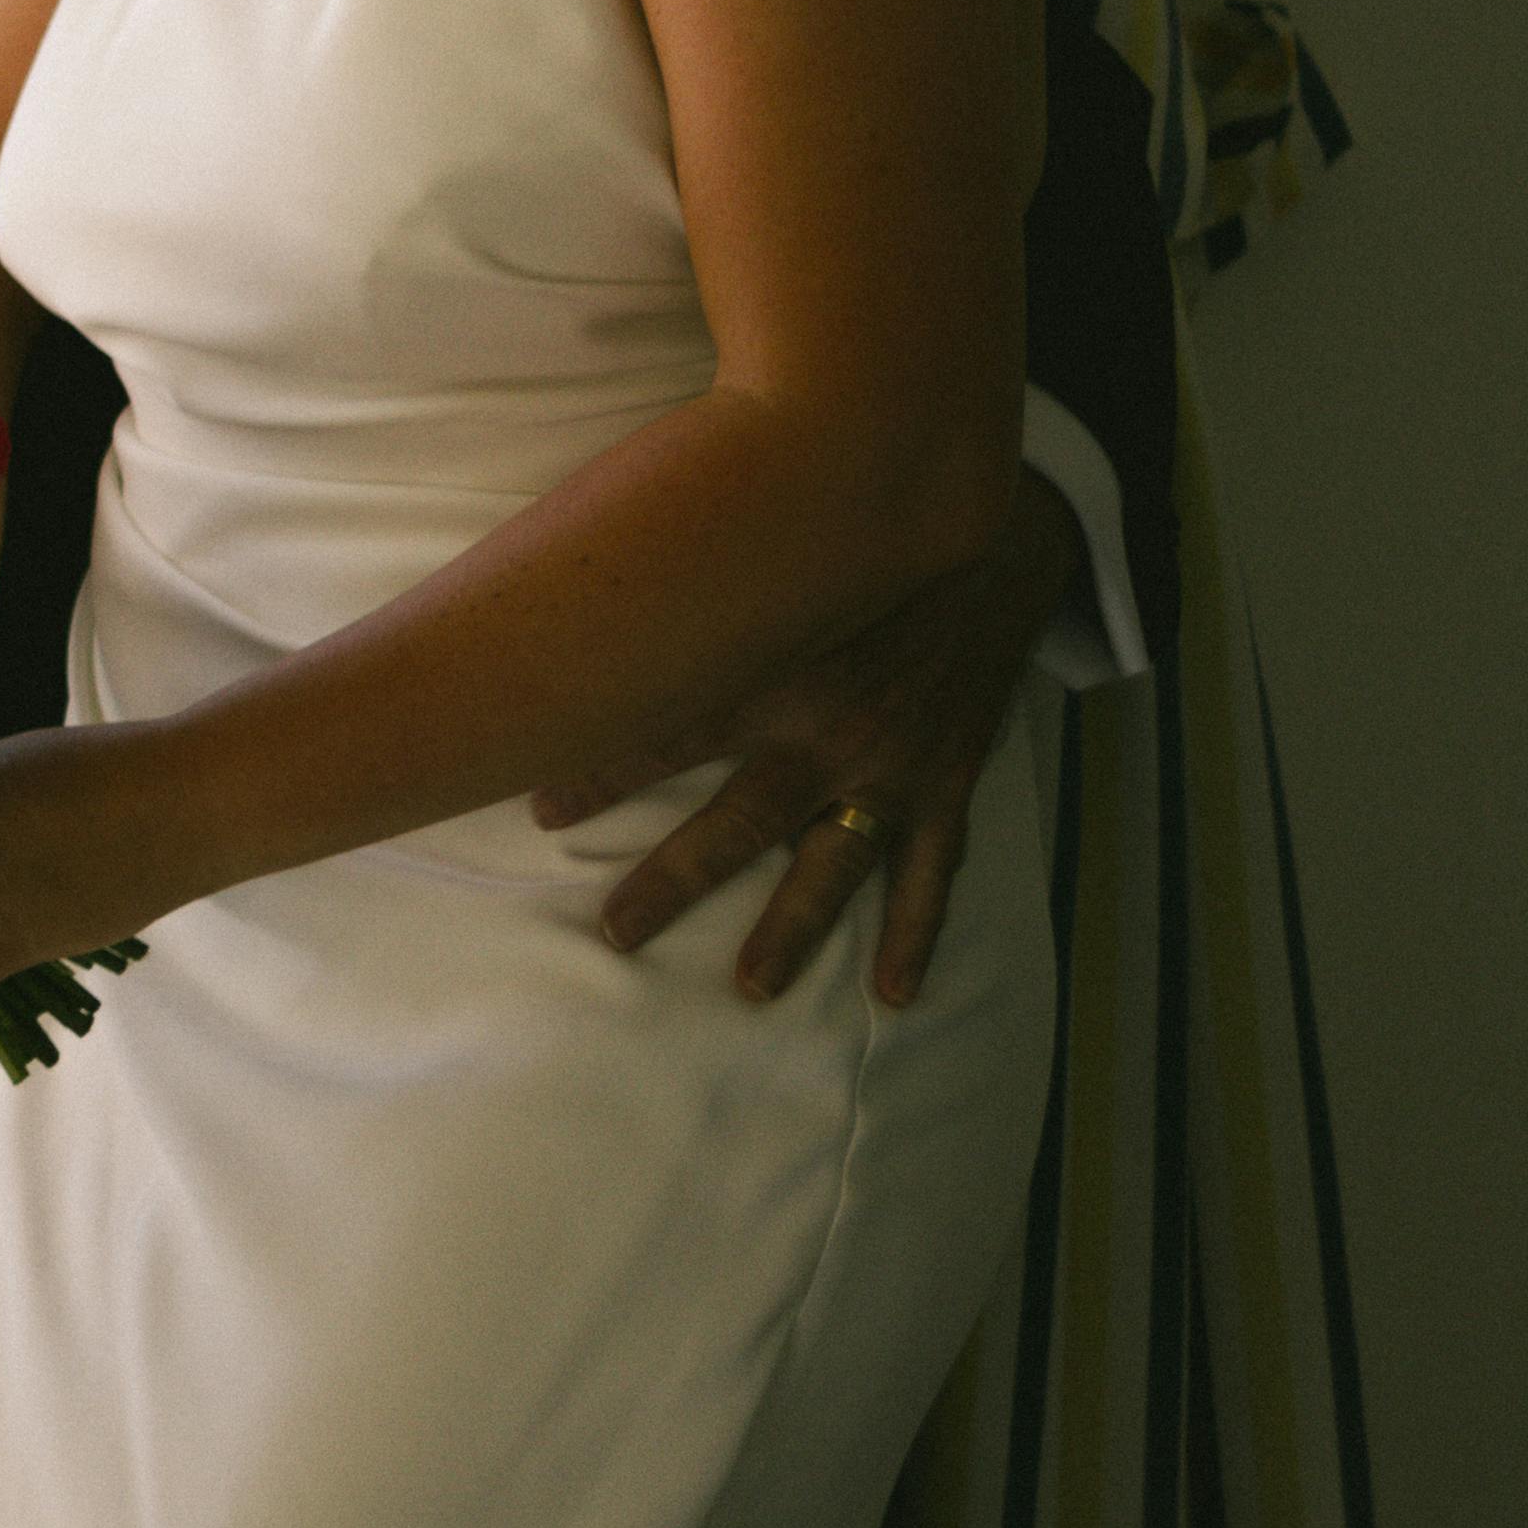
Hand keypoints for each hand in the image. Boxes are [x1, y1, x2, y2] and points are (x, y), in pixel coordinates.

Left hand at [541, 491, 1066, 1006]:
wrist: (990, 535)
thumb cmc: (855, 538)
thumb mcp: (766, 547)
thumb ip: (691, 575)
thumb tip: (587, 570)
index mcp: (773, 667)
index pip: (667, 729)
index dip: (600, 771)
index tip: (536, 810)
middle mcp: (829, 729)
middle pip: (739, 822)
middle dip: (675, 880)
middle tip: (617, 933)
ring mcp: (893, 766)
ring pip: (832, 864)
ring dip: (791, 929)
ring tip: (751, 986)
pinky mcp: (947, 782)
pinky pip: (930, 871)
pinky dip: (914, 932)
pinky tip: (894, 991)